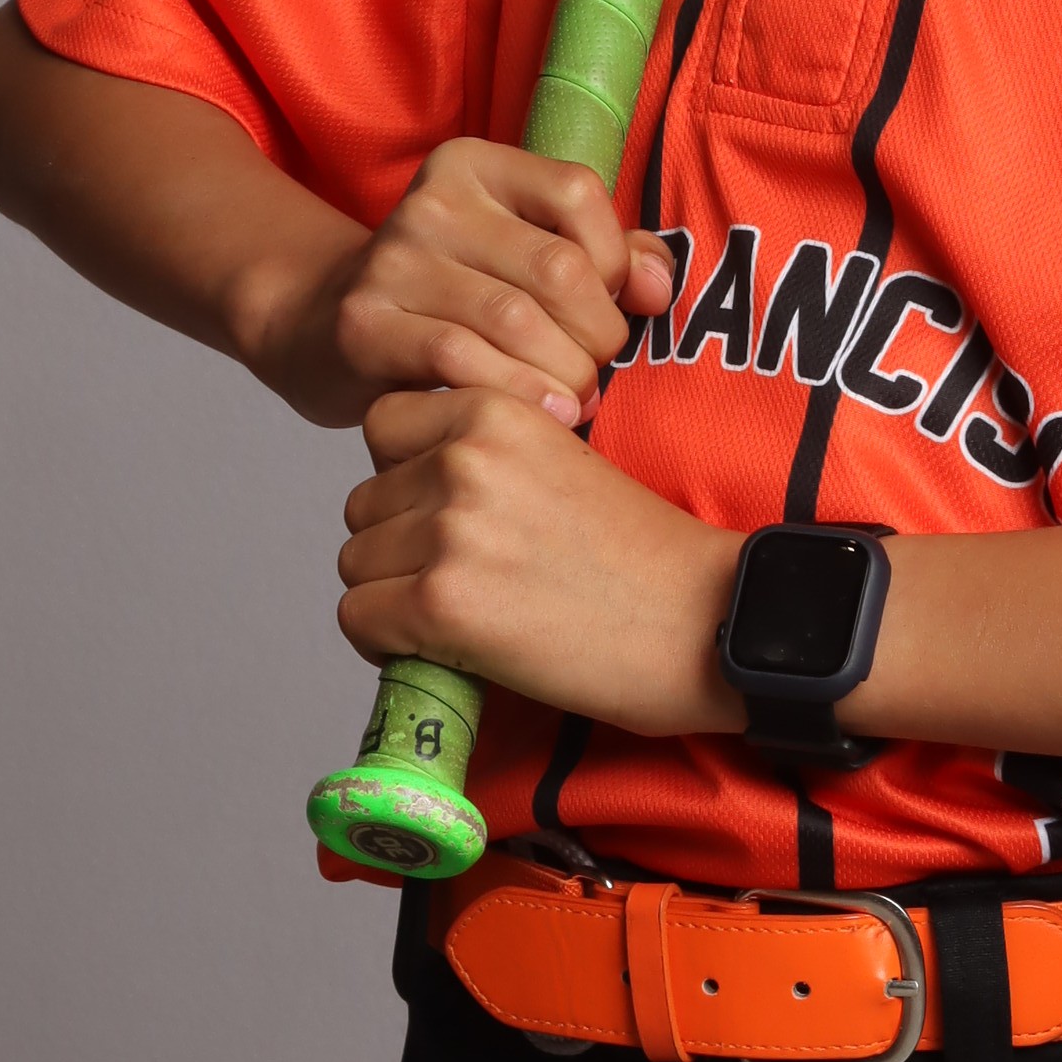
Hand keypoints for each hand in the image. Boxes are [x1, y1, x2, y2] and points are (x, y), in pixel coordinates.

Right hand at [254, 139, 673, 429]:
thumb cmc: (451, 296)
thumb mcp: (522, 254)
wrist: (324, 328)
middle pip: (556, 267)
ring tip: (576, 402)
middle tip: (597, 373)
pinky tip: (540, 415)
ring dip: (565, 374)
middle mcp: (431, 200)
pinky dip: (515, 392)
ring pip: (515, 320)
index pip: (576, 192)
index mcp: (474, 165)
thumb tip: (656, 285)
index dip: (616, 262)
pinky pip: (460, 359)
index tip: (614, 308)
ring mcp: (391, 260)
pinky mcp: (364, 322)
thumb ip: (606, 257)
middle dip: (598, 335)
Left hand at [337, 389, 740, 733]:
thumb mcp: (563, 460)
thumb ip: (486, 458)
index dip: (404, 477)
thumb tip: (407, 493)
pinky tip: (443, 651)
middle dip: (398, 546)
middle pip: (363, 503)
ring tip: (459, 619)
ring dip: (391, 597)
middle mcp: (464, 459)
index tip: (445, 515)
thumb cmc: (646, 558)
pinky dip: (387, 644)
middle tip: (462, 582)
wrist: (705, 620)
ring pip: (355, 563)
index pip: (382, 426)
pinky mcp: (441, 602)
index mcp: (498, 410)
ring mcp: (450, 529)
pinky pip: (358, 619)